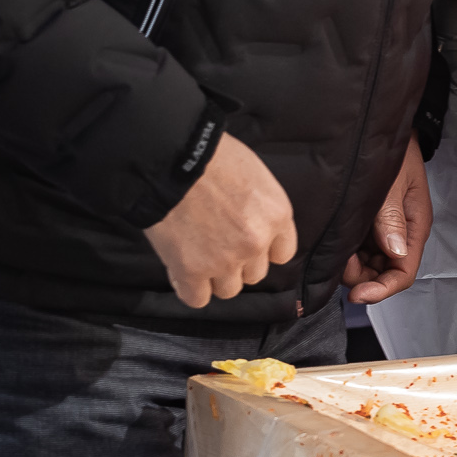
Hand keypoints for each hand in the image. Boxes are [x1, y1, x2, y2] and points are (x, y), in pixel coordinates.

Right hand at [144, 133, 295, 308]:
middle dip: (237, 263)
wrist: (173, 160)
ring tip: (198, 256)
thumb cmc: (213, 157)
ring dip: (214, 278)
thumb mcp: (255, 176)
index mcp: (277, 215)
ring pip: (228, 290)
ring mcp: (225, 260)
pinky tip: (182, 272)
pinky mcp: (192, 271)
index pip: (282, 254)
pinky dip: (190, 288)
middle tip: (216, 244)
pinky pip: (197, 299)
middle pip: (254, 274)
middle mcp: (257, 243)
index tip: (247, 244)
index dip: (263, 250)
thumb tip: (250, 224)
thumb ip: (259, 209)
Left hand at [344, 137, 431, 304]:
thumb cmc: (397, 155)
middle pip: (385, 274)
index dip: (382, 289)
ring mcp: (386, 231)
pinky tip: (338, 237)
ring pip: (370, 265)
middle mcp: (401, 235)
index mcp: (414, 227)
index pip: (404, 273)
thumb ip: (391, 218)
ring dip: (353, 264)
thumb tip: (395, 253)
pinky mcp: (372, 226)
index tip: (356, 294)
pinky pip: (361, 250)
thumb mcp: (394, 185)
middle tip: (340, 259)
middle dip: (362, 276)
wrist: (386, 133)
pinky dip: (349, 251)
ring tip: (337, 243)